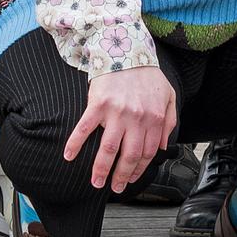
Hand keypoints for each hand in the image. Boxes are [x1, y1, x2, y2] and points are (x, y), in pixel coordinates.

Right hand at [62, 63, 178, 193]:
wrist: (127, 48)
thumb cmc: (147, 74)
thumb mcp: (168, 96)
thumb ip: (168, 122)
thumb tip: (162, 147)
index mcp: (153, 118)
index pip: (147, 153)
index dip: (139, 170)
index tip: (132, 179)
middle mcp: (136, 118)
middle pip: (128, 156)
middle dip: (121, 177)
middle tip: (114, 188)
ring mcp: (116, 112)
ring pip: (108, 148)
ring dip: (101, 169)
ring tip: (95, 182)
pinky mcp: (98, 103)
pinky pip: (85, 127)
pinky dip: (75, 143)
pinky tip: (68, 156)